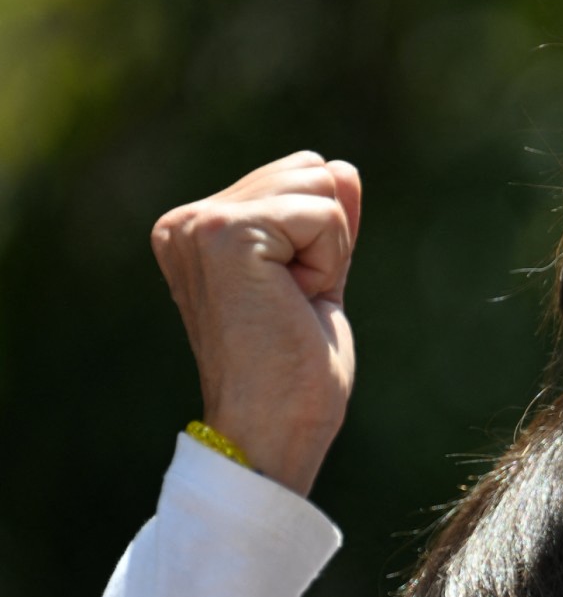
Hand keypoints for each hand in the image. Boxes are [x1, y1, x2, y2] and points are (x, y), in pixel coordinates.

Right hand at [151, 152, 361, 495]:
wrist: (273, 429)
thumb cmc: (294, 373)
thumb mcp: (316, 281)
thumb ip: (324, 224)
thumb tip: (343, 167)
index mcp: (198, 229)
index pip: (298, 176)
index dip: (323, 239)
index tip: (290, 298)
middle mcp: (187, 220)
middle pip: (310, 171)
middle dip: (327, 241)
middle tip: (293, 304)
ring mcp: (200, 224)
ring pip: (320, 188)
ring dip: (328, 255)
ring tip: (290, 305)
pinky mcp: (225, 234)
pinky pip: (323, 215)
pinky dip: (328, 264)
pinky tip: (293, 303)